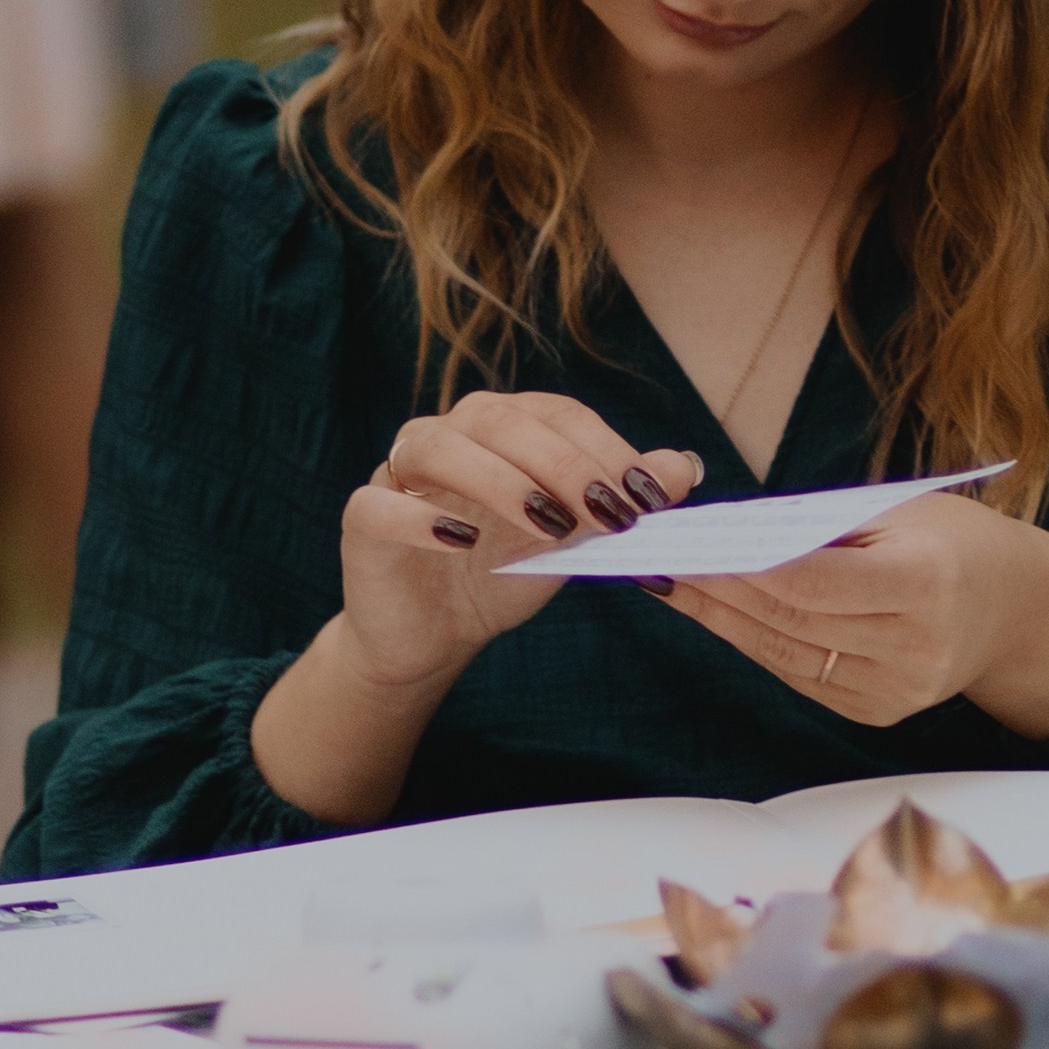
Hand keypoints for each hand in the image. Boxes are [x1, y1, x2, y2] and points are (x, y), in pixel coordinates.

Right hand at [346, 391, 700, 688]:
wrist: (435, 634)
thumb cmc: (503, 572)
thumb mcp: (573, 538)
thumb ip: (620, 499)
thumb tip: (685, 466)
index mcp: (503, 427)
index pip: (556, 414)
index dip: (605, 448)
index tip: (648, 497)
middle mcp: (449, 434)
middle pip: (501, 421)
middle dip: (564, 465)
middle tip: (611, 513)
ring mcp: (398, 474)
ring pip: (438, 448)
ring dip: (499, 481)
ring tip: (549, 527)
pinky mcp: (363, 521)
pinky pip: (378, 505)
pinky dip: (418, 518)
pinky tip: (462, 541)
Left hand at [649, 490, 1048, 737]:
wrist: (1019, 611)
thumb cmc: (955, 542)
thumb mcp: (903, 514)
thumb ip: (825, 529)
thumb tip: (731, 533)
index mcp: (926, 584)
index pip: (815, 582)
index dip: (745, 567)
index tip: (690, 544)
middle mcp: (915, 647)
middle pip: (791, 620)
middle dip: (719, 589)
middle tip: (660, 558)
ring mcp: (898, 690)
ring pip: (785, 654)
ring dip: (721, 620)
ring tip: (672, 583)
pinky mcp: (879, 713)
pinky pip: (799, 676)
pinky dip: (752, 643)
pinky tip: (715, 614)